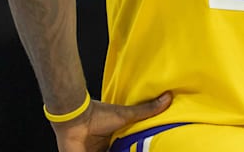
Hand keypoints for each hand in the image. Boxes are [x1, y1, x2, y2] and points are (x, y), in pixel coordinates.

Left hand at [52, 92, 171, 151]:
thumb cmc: (98, 115)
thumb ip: (146, 110)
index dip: (132, 148)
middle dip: (124, 151)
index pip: (124, 148)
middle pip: (117, 151)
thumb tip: (168, 97)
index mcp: (112, 139)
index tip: (143, 148)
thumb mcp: (127, 115)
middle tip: (134, 151)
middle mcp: (102, 148)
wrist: (75, 119)